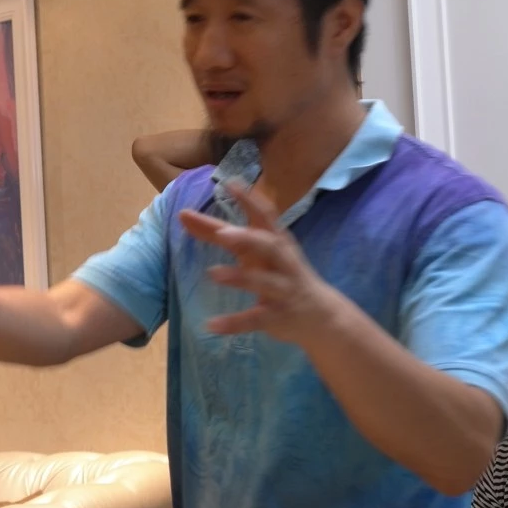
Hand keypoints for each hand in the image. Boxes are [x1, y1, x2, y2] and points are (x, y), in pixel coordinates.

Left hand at [178, 179, 343, 343]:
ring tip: (212, 273)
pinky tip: (210, 325)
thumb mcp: (255, 252)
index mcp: (276, 243)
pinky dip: (233, 323)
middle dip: (248, 239)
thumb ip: (220, 234)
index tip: (230, 182)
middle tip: (222, 234)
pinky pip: (254, 319)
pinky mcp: (277, 316)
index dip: (249, 199)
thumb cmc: (282, 274)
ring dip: (239, 277)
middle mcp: (282, 262)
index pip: (265, 216)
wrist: (322, 316)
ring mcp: (282, 290)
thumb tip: (184, 216)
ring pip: (263, 282)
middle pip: (268, 246)